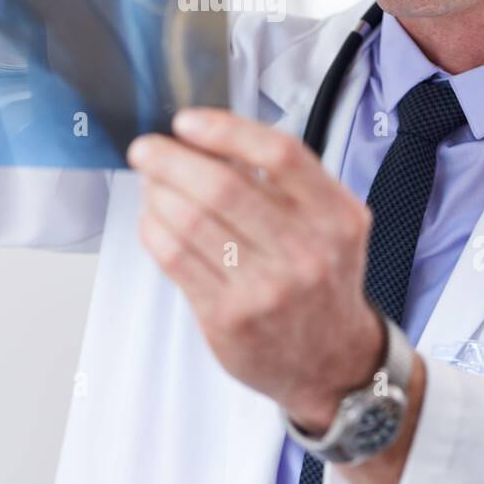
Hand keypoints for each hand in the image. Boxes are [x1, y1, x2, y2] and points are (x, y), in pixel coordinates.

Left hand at [127, 107, 385, 432]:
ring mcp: (267, 289)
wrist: (332, 362)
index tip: (187, 122)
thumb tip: (210, 140)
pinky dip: (154, 229)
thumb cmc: (323, 279)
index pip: (280, 154)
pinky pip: (174, 259)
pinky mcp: (229, 318)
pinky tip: (153, 218)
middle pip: (223, 187)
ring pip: (190, 222)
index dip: (225, 130)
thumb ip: (286, 181)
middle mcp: (306, 252)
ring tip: (150, 182)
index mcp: (336, 216)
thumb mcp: (332, 223)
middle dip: (171, 160)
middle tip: (146, 149)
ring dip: (157, 193)